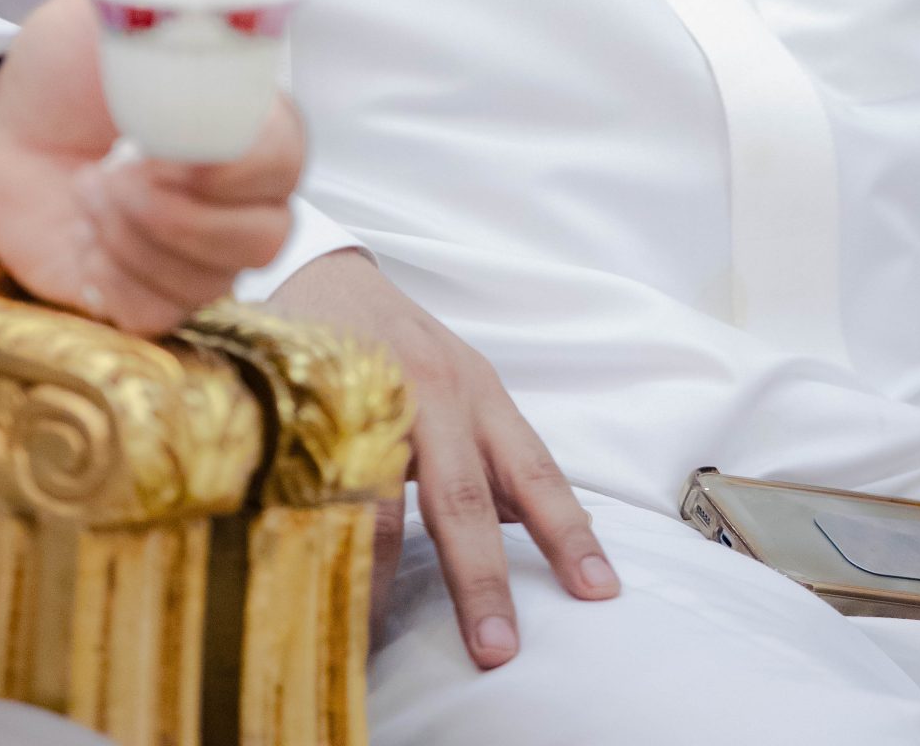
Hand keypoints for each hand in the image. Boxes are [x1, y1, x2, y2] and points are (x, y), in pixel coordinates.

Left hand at [0, 0, 304, 333]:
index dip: (243, 165)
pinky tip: (89, 235)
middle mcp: (237, 197)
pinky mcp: (151, 301)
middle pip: (267, 234)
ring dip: (140, 234)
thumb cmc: (69, 68)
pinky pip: (162, 311)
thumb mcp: (115, 2)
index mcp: (246, 123)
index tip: (175, 149)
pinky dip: (117, 273)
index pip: (288, 158)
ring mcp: (197, 255)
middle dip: (185, 209)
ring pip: (215, 277)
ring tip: (92, 191)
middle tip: (118, 173)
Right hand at [268, 248, 618, 669]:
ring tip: (378, 631)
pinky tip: (321, 573)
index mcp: (480, 395)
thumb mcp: (457, 389)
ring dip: (383, 568)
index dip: (567, 533)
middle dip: (481, 577)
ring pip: (385, 492)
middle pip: (464, 495)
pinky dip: (324, 529)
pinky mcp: (319, 399)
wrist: (326, 271)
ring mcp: (375, 393)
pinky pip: (323, 477)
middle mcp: (436, 393)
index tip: (600, 591)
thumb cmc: (402, 345)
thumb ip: (487, 456)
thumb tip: (526, 526)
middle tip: (498, 648)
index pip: (534, 471)